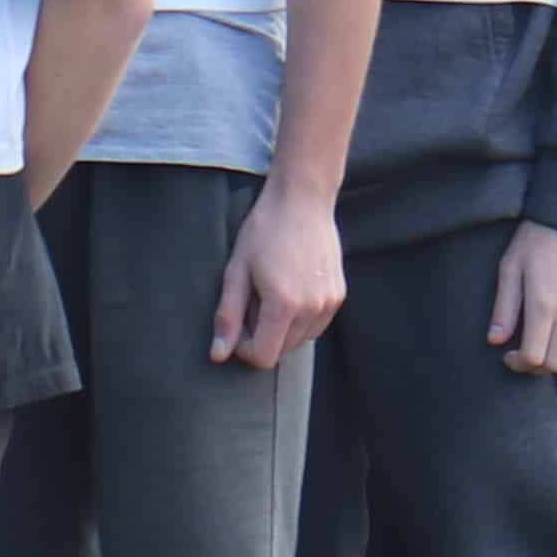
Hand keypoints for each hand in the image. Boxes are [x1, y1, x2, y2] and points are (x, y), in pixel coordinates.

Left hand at [213, 183, 346, 365]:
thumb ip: (228, 316)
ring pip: (300, 341)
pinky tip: (290, 289)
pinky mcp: (338, 295)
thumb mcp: (237, 270)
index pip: (264, 357)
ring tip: (272, 292)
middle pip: (282, 351)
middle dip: (262, 336)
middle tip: (253, 300)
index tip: (237, 322)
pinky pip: (315, 326)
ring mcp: (329, 303)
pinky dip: (300, 319)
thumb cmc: (264, 230)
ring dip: (281, 329)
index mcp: (284, 304)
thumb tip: (218, 355)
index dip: (244, 348)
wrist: (302, 199)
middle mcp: (312, 309)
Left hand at [487, 223, 556, 375]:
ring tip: (548, 340)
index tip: (509, 355)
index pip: (534, 358)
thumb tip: (495, 341)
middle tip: (527, 353)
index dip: (518, 364)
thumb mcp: (510, 268)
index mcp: (544, 304)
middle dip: (538, 366)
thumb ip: (504, 309)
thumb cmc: (536, 238)